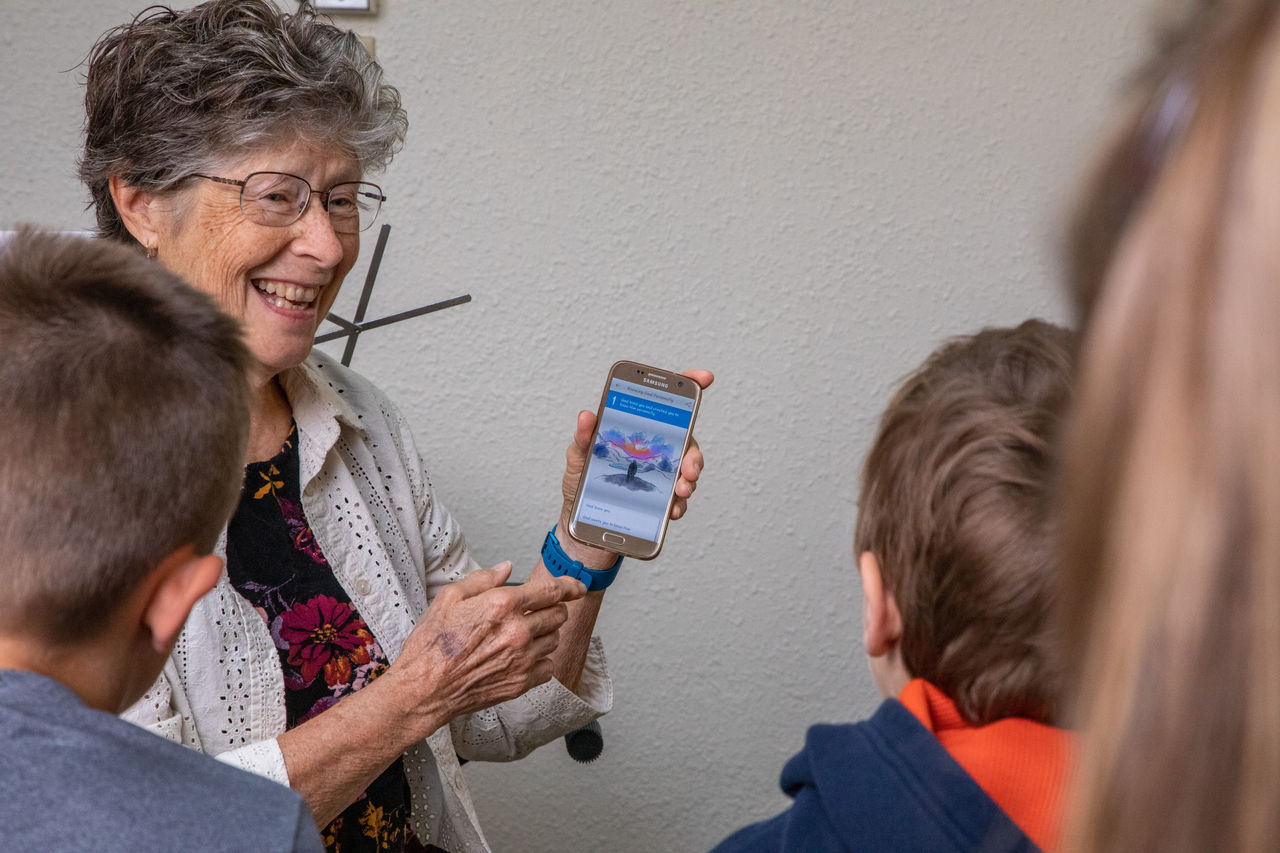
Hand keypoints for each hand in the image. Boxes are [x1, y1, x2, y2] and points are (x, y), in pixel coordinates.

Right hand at [383, 562, 586, 738]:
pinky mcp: (521, 682)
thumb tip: (505, 569)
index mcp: (502, 605)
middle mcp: (518, 631)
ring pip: (554, 639)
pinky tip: (522, 657)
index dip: (570, 586)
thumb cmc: (431, 647)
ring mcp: (522, 659)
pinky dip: (540, 660)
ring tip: (522, 635)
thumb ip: (482, 580)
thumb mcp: (449, 598)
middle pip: (558, 614)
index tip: (577, 586)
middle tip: (535, 611)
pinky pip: (548, 666)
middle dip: (552, 608)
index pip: (551, 590)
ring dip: (545, 633)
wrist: (423, 690)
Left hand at [559, 368, 713, 526]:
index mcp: (640, 430)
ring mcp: (661, 475)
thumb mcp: (579, 455)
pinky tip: (672, 509)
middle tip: (689, 468)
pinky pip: (678, 502)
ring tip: (682, 489)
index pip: (667, 404)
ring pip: (688, 472)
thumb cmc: (582, 484)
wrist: (582, 525)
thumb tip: (586, 416)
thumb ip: (584, 436)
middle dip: (694, 455)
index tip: (703, 377)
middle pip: (687, 442)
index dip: (688, 385)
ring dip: (690, 480)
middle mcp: (656, 450)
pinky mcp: (661, 502)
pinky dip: (678, 505)